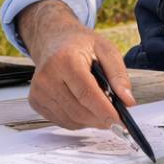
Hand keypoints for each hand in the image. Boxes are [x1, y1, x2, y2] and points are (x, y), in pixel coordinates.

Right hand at [15, 0, 135, 129]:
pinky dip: (78, 120)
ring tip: (99, 107)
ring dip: (90, 120)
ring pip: (72, 120)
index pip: (86, 94)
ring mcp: (39, 91)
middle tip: (115, 118)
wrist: (52, 40)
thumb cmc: (80, 45)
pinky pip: (63, 121)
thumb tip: (128, 101)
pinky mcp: (35, 101)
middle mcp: (47, 77)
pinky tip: (83, 105)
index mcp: (65, 60)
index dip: (105, 111)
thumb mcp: (105, 49)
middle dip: (100, 118)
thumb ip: (118, 75)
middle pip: (79, 110)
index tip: (120, 122)